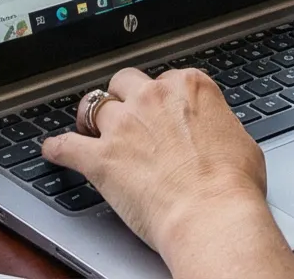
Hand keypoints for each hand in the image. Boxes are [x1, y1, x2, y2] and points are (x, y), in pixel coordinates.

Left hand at [39, 68, 293, 277]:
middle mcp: (152, 98)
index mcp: (189, 87)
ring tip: (87, 126)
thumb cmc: (232, 185)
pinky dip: (57, 148)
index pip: (166, 79)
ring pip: (93, 106)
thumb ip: (217, 125)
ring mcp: (123, 125)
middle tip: (123, 113)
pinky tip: (52, 150)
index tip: (160, 109)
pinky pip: (66, 146)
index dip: (162, 97)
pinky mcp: (101, 157)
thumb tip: (216, 133)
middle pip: (125, 82)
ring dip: (90, 117)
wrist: (212, 214)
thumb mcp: (241, 141)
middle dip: (122, 96)